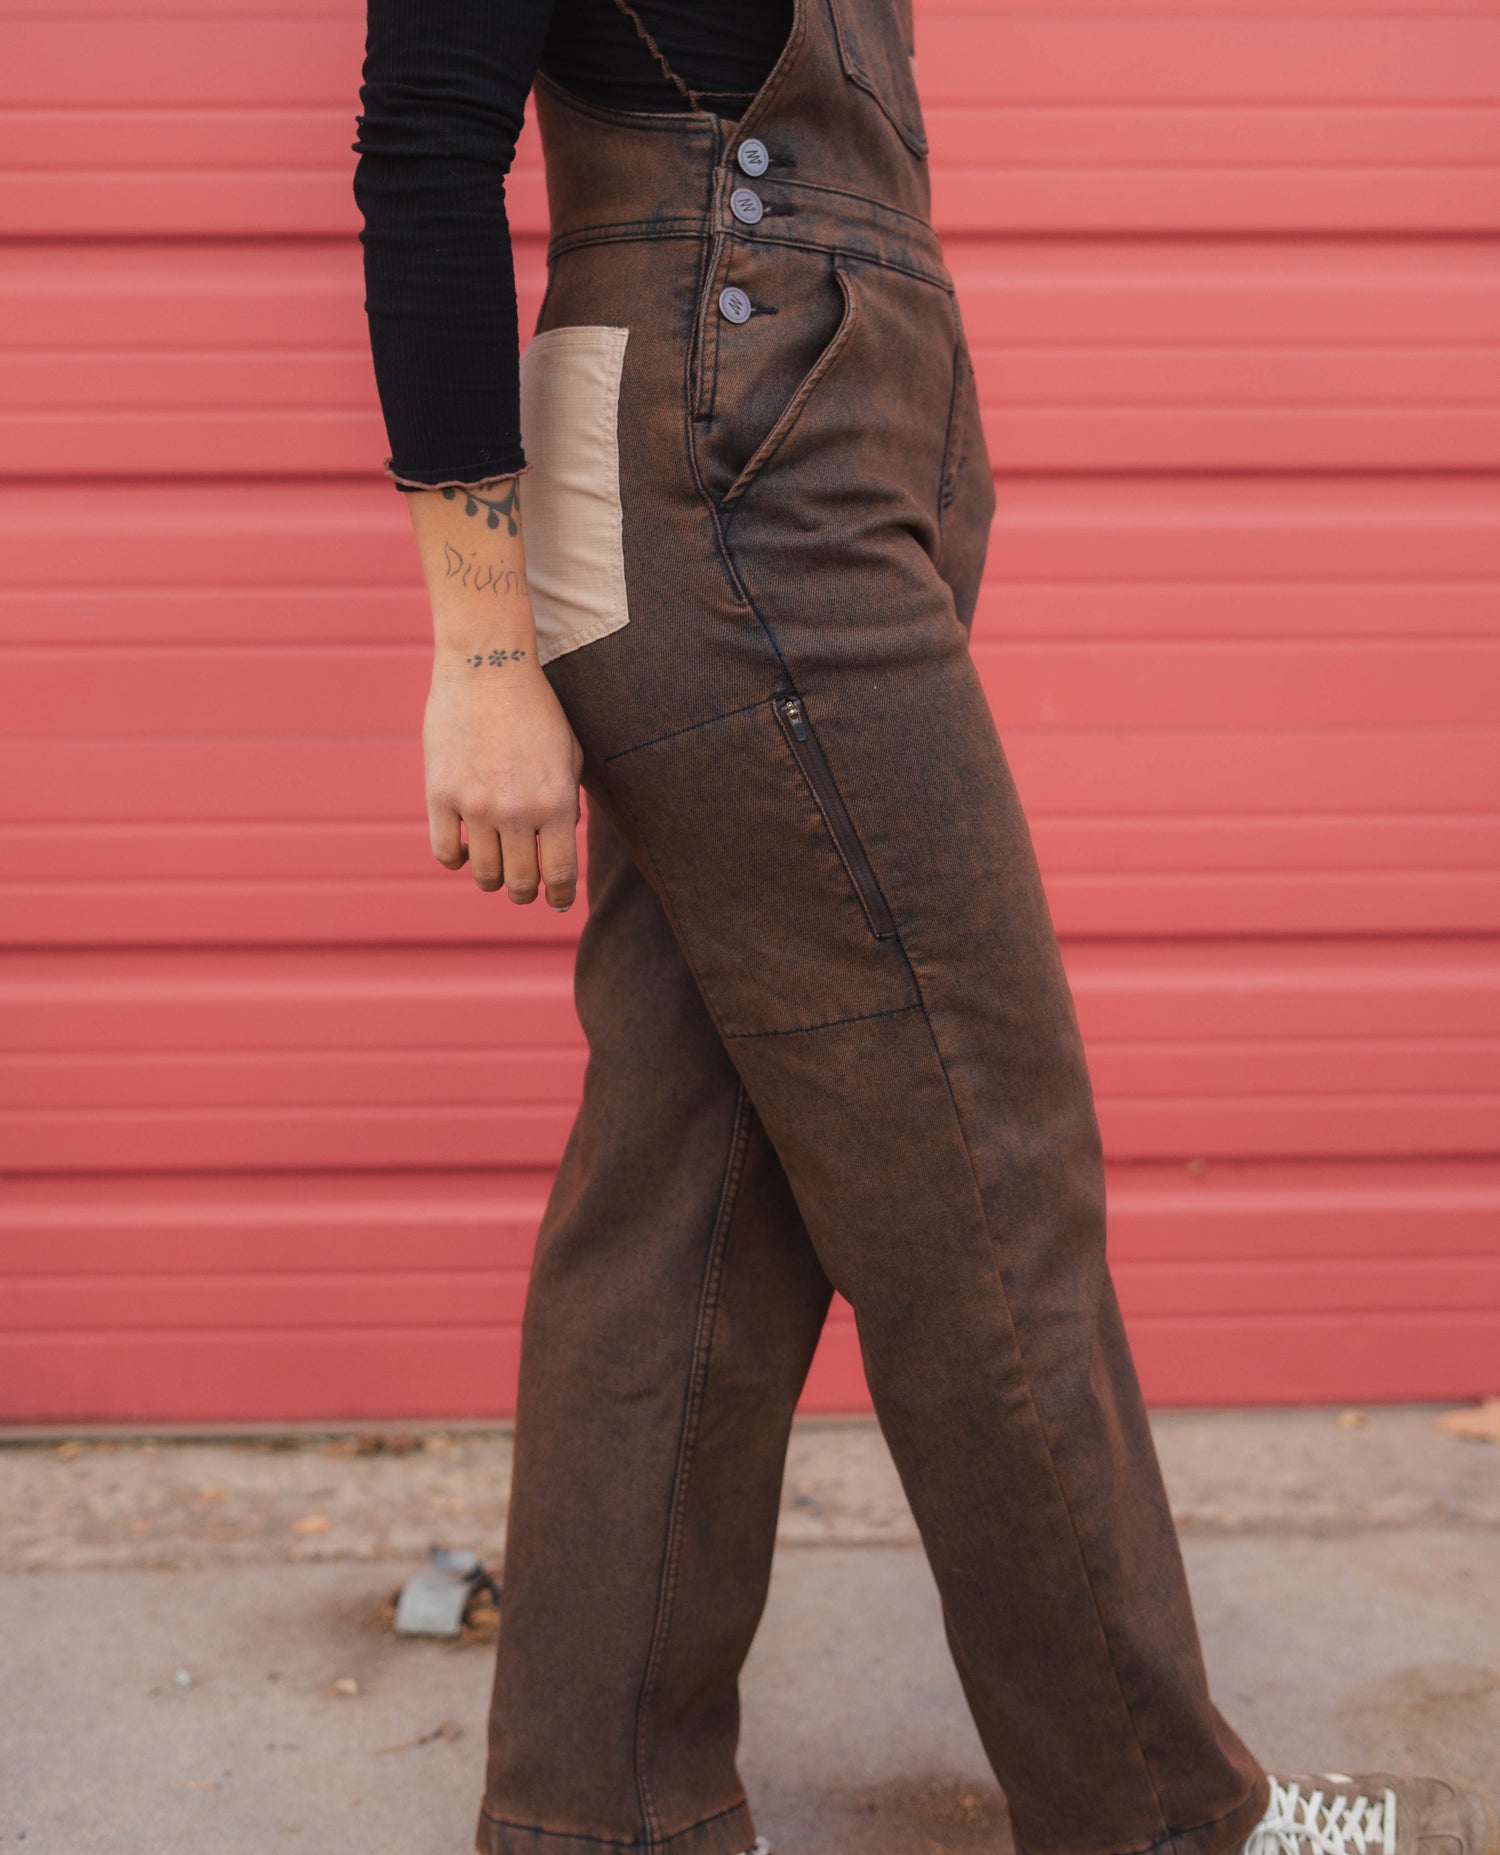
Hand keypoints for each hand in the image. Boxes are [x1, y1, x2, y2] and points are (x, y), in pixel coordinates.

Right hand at [423, 639, 583, 908]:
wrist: (489, 667)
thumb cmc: (537, 710)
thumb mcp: (569, 757)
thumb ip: (567, 807)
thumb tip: (557, 855)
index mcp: (556, 803)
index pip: (560, 876)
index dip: (559, 896)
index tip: (556, 900)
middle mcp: (517, 811)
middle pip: (519, 884)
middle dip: (524, 893)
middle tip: (523, 888)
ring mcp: (475, 805)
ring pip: (483, 875)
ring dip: (491, 879)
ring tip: (495, 866)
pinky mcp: (440, 795)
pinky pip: (445, 852)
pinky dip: (457, 860)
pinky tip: (466, 848)